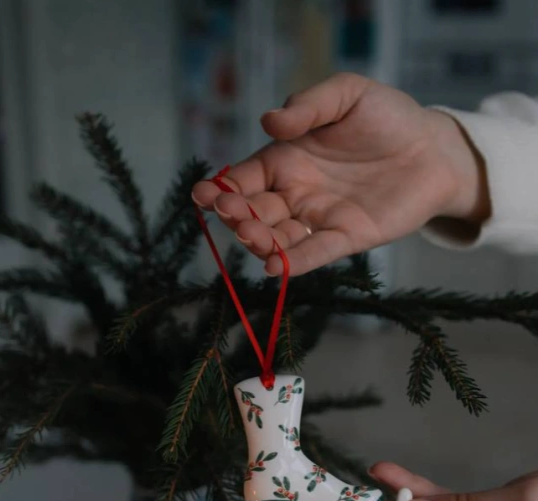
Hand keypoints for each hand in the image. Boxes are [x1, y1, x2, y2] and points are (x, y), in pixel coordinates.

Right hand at [192, 73, 489, 276]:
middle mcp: (294, 194)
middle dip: (238, 216)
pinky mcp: (345, 238)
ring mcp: (317, 219)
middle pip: (254, 212)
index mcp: (285, 160)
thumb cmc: (387, 117)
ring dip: (260, 240)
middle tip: (232, 214)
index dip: (222, 188)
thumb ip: (308, 105)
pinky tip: (275, 267)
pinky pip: (314, 252)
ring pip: (278, 237)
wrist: (434, 147)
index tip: (205, 194)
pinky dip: (294, 262)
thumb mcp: (347, 94)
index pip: (244, 178)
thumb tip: (269, 122)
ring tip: (253, 236)